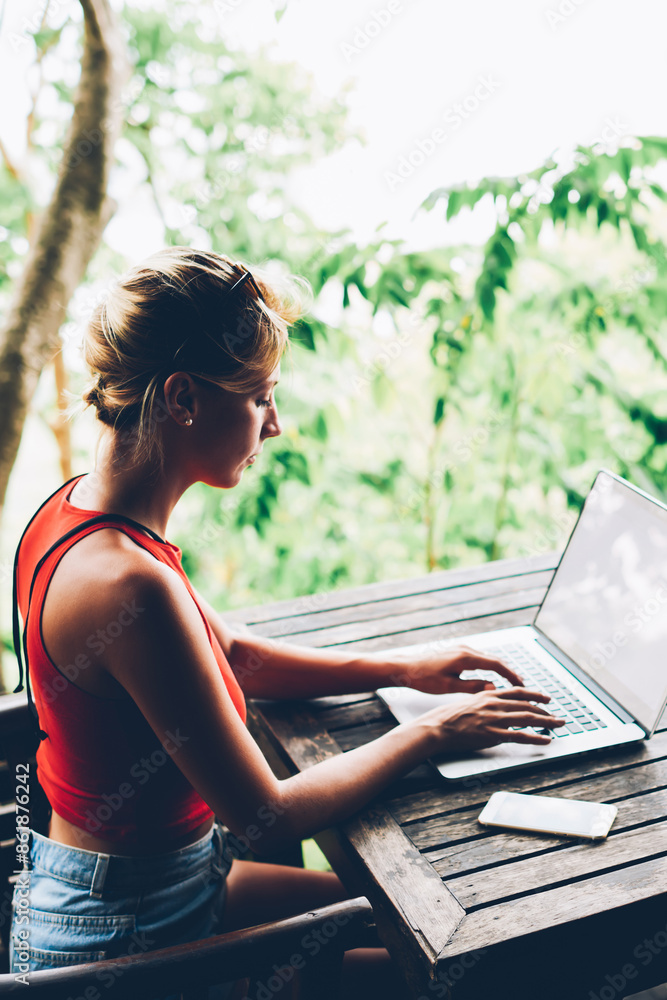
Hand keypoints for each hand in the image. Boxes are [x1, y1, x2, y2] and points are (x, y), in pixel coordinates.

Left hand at [387, 644, 524, 694]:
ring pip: (487, 658)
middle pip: (494, 660)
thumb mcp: (449, 686)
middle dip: (509, 672)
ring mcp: (461, 648)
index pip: (496, 665)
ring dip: (500, 669)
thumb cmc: (424, 678)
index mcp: (465, 657)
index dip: (511, 675)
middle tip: (522, 685)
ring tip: (510, 682)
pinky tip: (491, 676)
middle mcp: (465, 649)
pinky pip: (479, 658)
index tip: (522, 685)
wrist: (406, 668)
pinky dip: (489, 666)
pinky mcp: (457, 651)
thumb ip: (472, 687)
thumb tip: (493, 688)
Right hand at [415, 686, 565, 750]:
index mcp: (489, 694)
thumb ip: (484, 701)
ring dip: (547, 722)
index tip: (546, 698)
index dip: (535, 695)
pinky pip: (521, 736)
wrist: (438, 726)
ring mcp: (495, 719)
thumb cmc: (449, 716)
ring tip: (559, 725)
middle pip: (527, 705)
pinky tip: (546, 740)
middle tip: (558, 716)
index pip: (518, 692)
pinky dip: (536, 737)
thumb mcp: (468, 701)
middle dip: (546, 710)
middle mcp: (495, 704)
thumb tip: (494, 701)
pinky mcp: (494, 734)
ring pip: (528, 718)